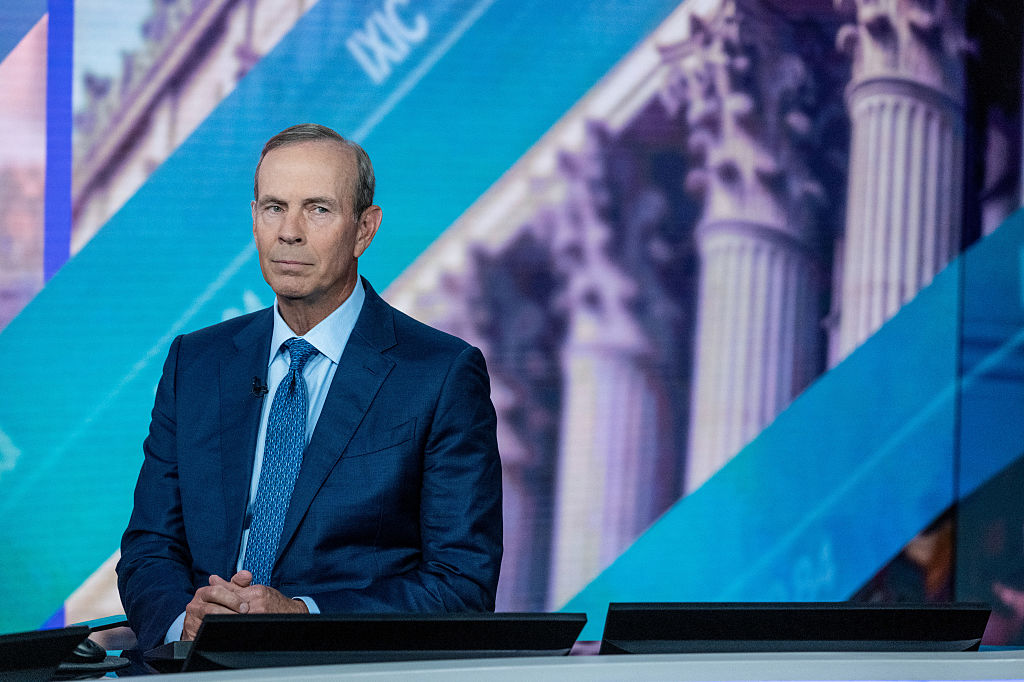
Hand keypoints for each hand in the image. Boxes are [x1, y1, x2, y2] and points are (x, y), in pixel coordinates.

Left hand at [181, 571, 307, 638]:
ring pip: (234, 619)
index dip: (217, 600)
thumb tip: (213, 579)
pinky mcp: (260, 625)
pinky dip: (231, 629)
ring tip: (211, 626)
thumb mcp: (254, 589)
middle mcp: (259, 604)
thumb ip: (232, 585)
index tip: (207, 605)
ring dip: (222, 622)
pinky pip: (241, 627)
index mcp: (256, 592)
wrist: (292, 614)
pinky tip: (224, 632)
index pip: (230, 595)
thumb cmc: (273, 601)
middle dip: (217, 612)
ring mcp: (260, 616)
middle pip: (231, 607)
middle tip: (204, 617)